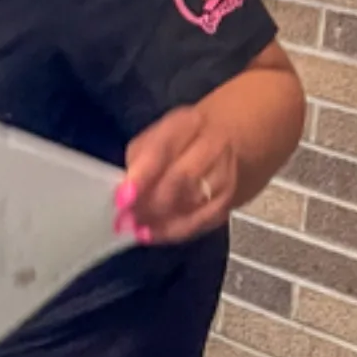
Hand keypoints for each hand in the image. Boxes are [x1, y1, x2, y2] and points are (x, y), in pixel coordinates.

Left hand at [119, 104, 238, 245]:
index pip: (162, 150)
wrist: (234, 136)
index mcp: (187, 123)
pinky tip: (157, 234)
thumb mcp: (155, 137)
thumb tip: (123, 195)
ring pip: (195, 201)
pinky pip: (206, 219)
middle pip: (182, 178)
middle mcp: (213, 144)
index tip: (122, 200)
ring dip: (163, 220)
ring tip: (137, 229)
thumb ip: (137, 162)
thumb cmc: (182, 139)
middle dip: (150, 203)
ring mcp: (228, 171)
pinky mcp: (234, 197)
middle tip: (126, 220)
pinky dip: (178, 230)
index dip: (141, 178)